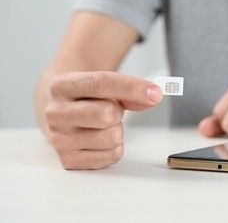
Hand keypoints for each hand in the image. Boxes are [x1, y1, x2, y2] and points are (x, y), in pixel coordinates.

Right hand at [45, 71, 162, 169]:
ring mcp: (60, 139)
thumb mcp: (103, 84)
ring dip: (117, 130)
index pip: (100, 83)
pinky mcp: (69, 160)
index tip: (155, 92)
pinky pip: (112, 156)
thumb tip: (153, 96)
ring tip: (103, 125)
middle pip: (106, 114)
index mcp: (61, 86)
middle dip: (118, 112)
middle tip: (111, 110)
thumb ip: (129, 90)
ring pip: (112, 137)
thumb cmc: (86, 97)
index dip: (131, 88)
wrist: (61, 111)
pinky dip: (115, 148)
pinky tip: (101, 139)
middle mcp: (56, 113)